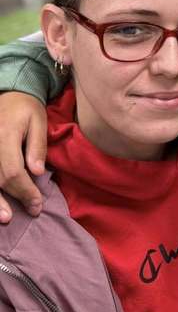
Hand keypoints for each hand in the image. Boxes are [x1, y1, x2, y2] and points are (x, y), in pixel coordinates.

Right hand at [0, 92, 47, 221]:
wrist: (8, 94)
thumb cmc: (26, 108)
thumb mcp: (38, 121)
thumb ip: (37, 147)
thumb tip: (37, 173)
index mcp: (4, 135)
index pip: (12, 172)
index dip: (25, 191)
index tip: (37, 204)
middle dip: (10, 199)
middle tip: (25, 213)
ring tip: (4, 217)